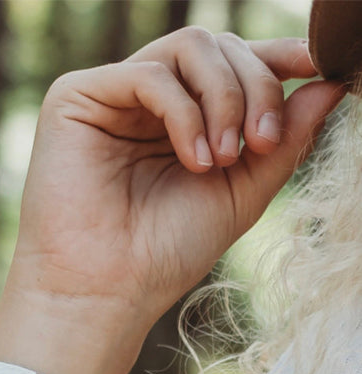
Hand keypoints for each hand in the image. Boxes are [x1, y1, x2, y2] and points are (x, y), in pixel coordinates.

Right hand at [0, 28, 343, 373]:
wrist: (107, 291)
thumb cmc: (166, 254)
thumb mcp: (242, 193)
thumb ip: (283, 139)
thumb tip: (331, 83)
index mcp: (183, 120)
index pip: (235, 64)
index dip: (278, 56)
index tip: (320, 63)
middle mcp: (148, 102)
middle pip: (220, 46)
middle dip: (256, 88)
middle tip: (262, 144)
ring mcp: (113, 96)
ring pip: (190, 46)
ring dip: (225, 97)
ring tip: (225, 159)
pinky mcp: (77, 98)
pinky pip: (151, 75)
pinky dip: (185, 114)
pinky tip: (194, 160)